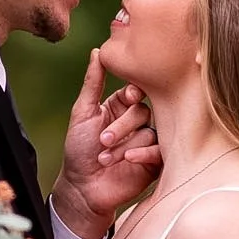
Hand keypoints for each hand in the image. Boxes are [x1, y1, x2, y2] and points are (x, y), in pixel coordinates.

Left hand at [51, 49, 161, 238]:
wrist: (82, 188)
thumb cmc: (79, 150)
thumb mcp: (83, 113)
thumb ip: (92, 82)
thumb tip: (98, 51)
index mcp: (121, 107)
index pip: (137, 90)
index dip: (134, 92)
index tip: (126, 97)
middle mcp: (137, 122)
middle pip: (144, 111)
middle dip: (123, 125)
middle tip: (103, 140)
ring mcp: (147, 141)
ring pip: (150, 132)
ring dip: (126, 144)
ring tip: (105, 157)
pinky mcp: (155, 161)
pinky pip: (160, 151)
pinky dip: (144, 153)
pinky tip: (127, 160)